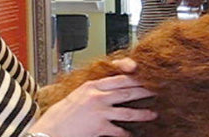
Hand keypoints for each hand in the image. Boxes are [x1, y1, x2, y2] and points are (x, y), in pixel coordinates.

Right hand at [30, 58, 155, 136]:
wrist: (51, 129)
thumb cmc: (62, 114)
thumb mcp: (77, 95)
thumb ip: (93, 91)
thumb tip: (109, 90)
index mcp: (91, 86)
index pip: (118, 79)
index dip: (134, 78)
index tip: (145, 77)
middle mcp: (96, 97)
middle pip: (127, 92)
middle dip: (144, 91)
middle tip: (157, 90)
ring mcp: (100, 112)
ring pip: (128, 112)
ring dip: (143, 114)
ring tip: (153, 114)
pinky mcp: (100, 127)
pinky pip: (119, 131)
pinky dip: (126, 134)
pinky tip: (131, 135)